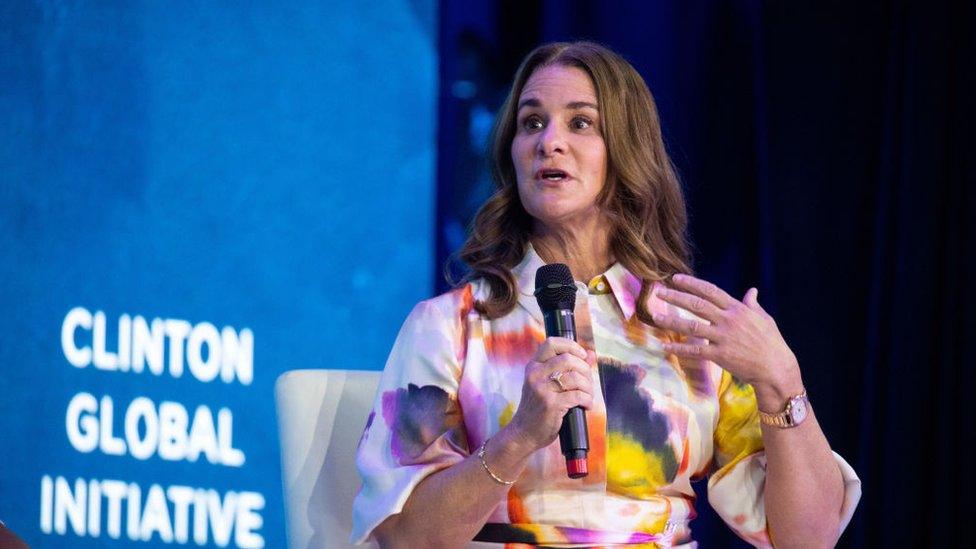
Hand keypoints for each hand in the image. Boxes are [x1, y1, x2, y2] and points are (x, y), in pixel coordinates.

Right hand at [506, 337, 594, 451]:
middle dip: (585, 370)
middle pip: (568, 359)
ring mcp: (542, 389)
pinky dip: (587, 400)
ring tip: (588, 396)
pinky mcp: (551, 404)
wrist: (524, 433)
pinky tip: (586, 405)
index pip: (551, 343)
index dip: (571, 346)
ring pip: (575, 378)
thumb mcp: (547, 384)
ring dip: (588, 387)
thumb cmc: (538, 408)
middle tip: (588, 382)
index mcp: (533, 366)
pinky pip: (577, 395)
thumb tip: (591, 355)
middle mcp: (535, 374)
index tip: (582, 356)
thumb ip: (567, 368)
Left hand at [652, 274, 801, 398]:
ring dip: (671, 322)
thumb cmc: (771, 342)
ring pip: (692, 327)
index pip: (710, 291)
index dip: (691, 283)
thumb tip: (751, 290)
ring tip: (655, 316)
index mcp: (737, 309)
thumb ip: (752, 304)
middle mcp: (728, 320)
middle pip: (697, 305)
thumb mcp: (764, 318)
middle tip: (658, 292)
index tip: (675, 278)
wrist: (776, 367)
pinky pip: (696, 351)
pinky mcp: (720, 355)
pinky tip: (665, 347)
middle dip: (676, 297)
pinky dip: (679, 350)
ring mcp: (723, 338)